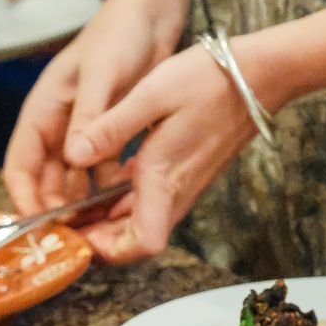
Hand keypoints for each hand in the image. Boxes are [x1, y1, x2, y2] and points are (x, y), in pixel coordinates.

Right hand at [3, 0, 176, 218]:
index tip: (40, 229)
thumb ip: (88, 118)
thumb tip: (72, 161)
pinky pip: (100, 171)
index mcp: (43, 110)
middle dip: (55, 210)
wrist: (150, 12)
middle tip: (75, 241)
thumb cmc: (119, 34)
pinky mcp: (108, 132)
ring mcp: (82, 130)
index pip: (20, 165)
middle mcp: (58, 125)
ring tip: (100, 232)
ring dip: (80, 205)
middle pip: (44, 180)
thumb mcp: (103, 75)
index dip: (24, 199)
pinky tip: (124, 206)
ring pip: (72, 179)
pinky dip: (106, 189)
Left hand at [59, 44, 260, 262]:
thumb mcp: (152, 95)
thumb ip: (111, 128)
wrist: (262, 74)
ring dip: (109, 223)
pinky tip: (104, 183)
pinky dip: (124, 203)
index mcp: (164, 179)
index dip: (110, 251)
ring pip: (143, 222)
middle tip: (63, 224)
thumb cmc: (208, 81)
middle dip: (99, 241)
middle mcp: (176, 191)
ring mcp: (185, 184)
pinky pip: (152, 201)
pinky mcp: (187, 172)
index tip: (78, 237)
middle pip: (137, 241)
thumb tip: (73, 156)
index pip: (144, 244)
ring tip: (74, 207)